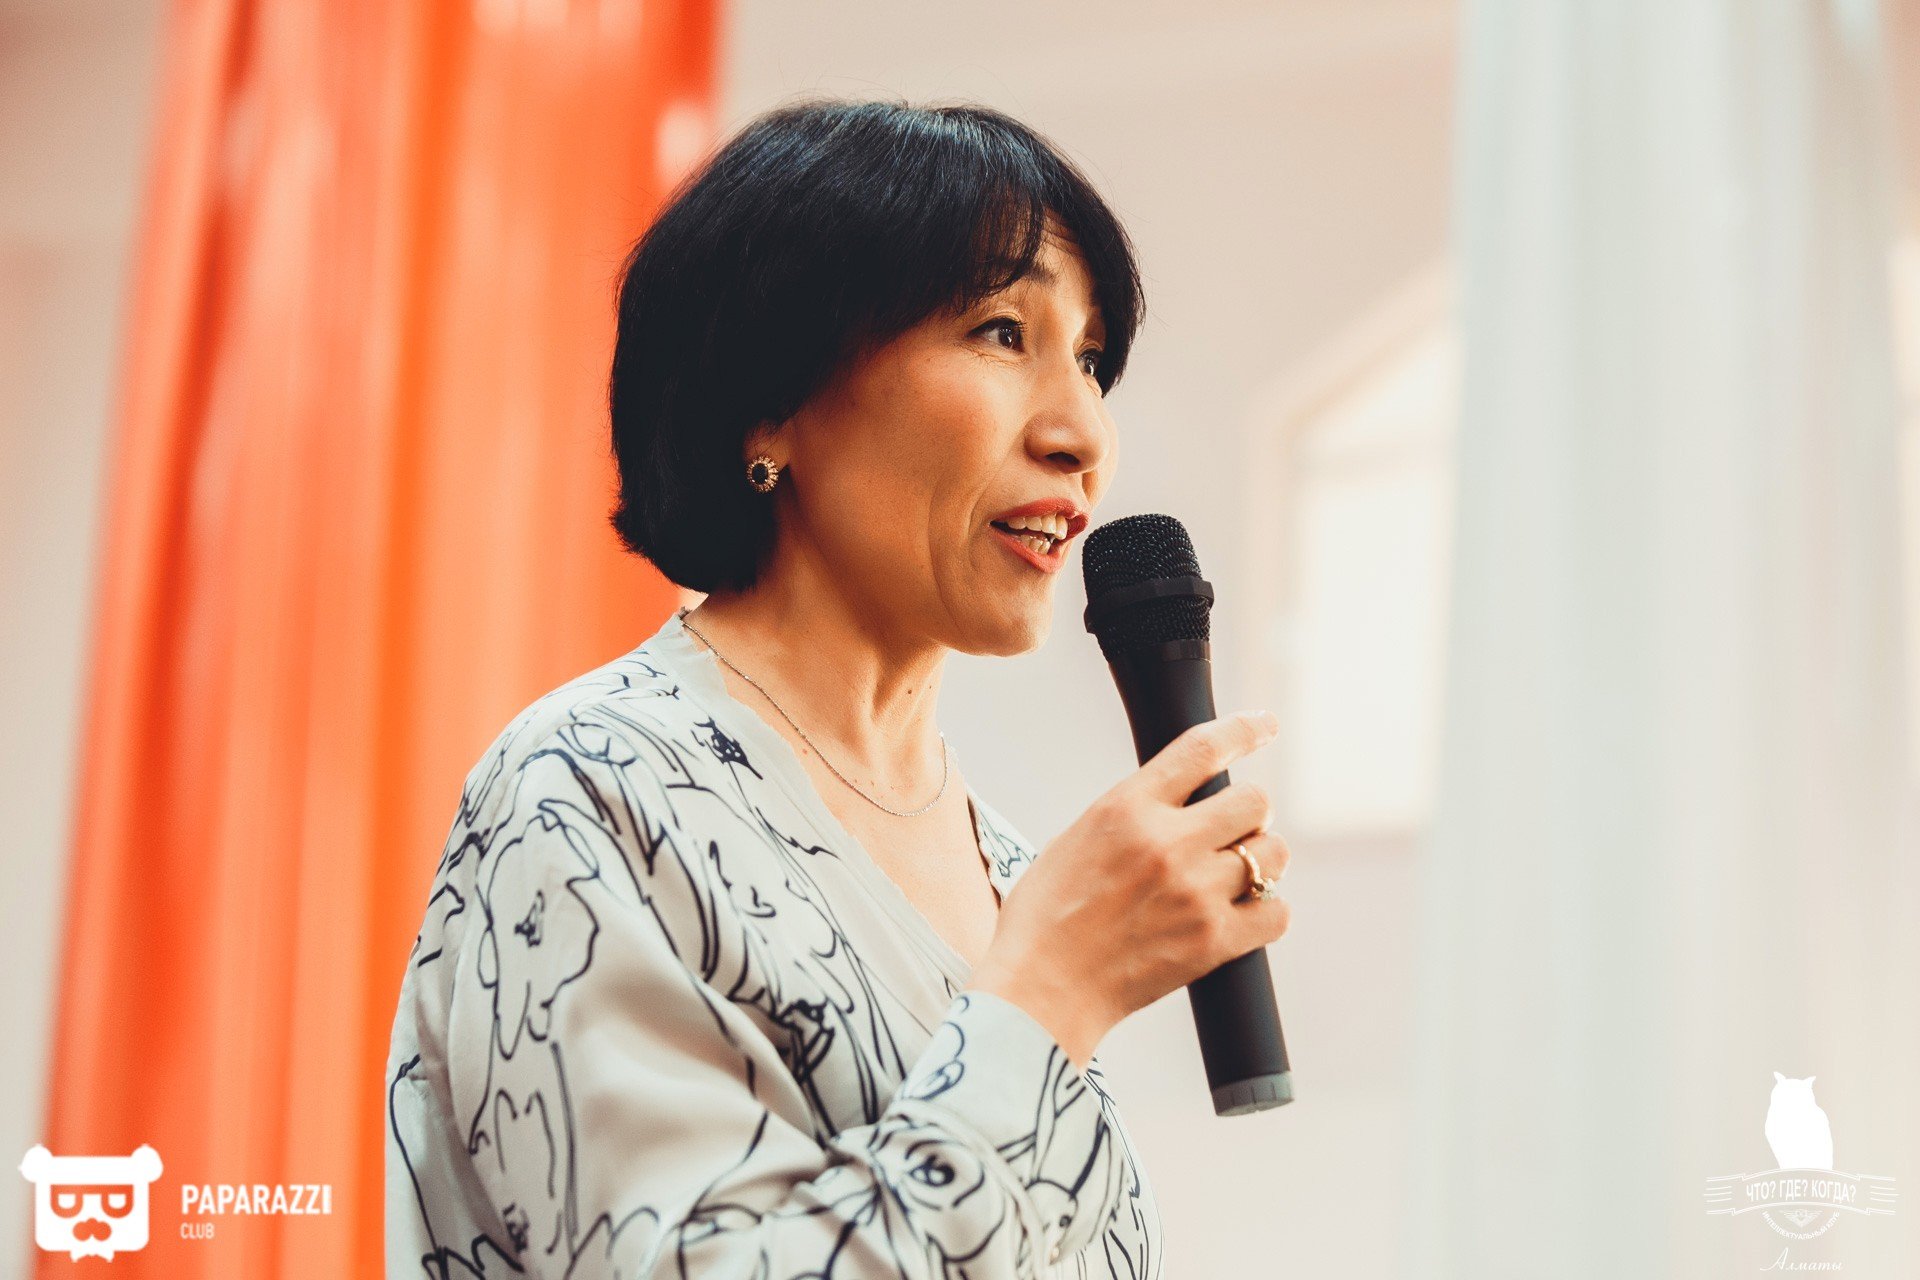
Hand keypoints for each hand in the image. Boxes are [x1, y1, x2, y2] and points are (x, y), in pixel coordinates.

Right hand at [965, 710, 1292, 1067]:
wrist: (1040, 990)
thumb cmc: (1045, 918)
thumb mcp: (1075, 839)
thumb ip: (1130, 815)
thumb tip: (1177, 803)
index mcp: (1127, 808)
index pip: (1204, 749)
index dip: (1245, 730)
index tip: (1266, 724)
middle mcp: (1168, 843)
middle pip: (1254, 801)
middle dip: (1250, 814)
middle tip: (1232, 832)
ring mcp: (1195, 893)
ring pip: (1272, 854)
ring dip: (1262, 860)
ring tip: (1236, 875)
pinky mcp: (1213, 942)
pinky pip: (1277, 912)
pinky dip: (1267, 911)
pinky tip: (1244, 915)